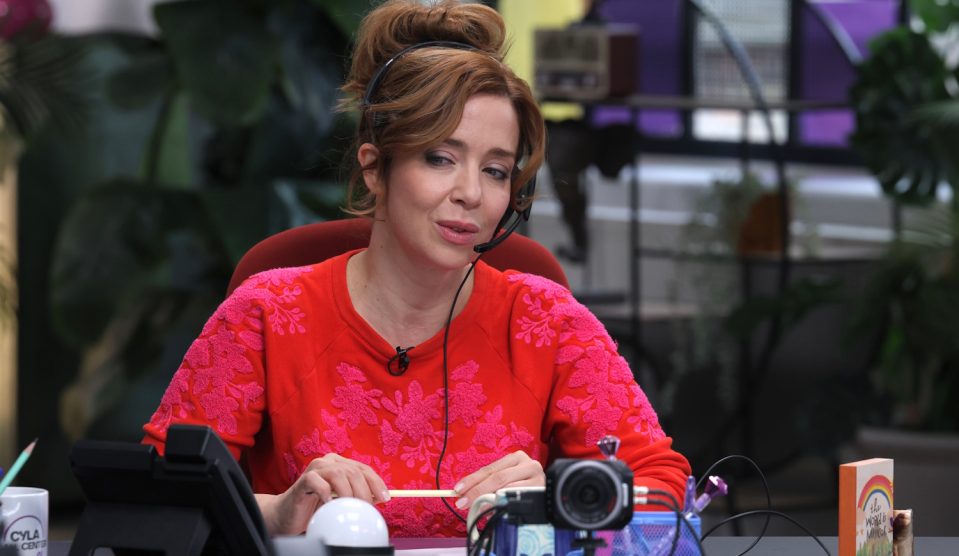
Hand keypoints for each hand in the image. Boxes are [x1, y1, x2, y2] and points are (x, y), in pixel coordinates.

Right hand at [256, 453, 389, 534]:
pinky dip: (326, 494)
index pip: (363, 469)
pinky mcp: (303, 479)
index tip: (386, 497)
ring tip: (350, 507)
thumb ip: (358, 495)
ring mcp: (315, 468)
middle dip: (364, 491)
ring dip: (348, 493)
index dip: (376, 482)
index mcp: (340, 464)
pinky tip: (329, 504)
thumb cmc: (315, 507)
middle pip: (353, 471)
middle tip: (367, 508)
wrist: (287, 515)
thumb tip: (379, 497)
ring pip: (338, 474)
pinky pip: (317, 482)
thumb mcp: (341, 501)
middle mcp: (328, 461)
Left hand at [453, 450, 543, 510]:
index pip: (490, 469)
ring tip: (476, 507)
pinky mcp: (543, 491)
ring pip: (508, 488)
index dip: (472, 480)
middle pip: (498, 477)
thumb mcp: (506, 481)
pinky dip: (505, 503)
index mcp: (517, 458)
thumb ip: (489, 486)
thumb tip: (468, 497)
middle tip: (463, 502)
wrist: (553, 494)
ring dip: (489, 499)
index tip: (457, 490)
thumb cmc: (524, 487)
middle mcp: (529, 464)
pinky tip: (496, 507)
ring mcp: (538, 477)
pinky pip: (519, 498)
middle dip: (477, 491)